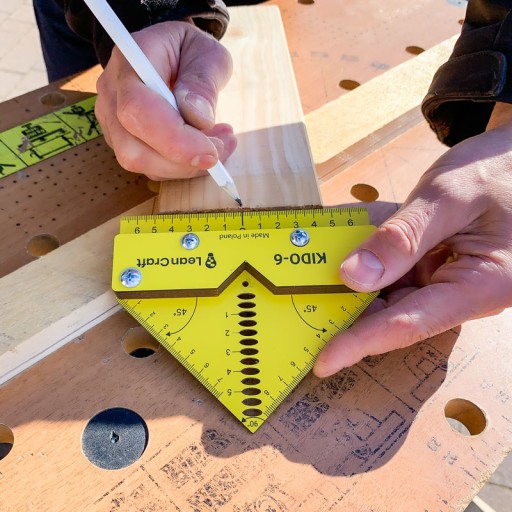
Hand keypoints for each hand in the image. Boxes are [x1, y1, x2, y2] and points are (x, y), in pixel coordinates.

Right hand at [95, 21, 236, 180]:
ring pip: (141, 164)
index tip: (212, 152)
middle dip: (183, 161)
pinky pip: (151, 167)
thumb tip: (198, 118)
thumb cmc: (189, 50)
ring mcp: (112, 122)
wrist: (169, 54)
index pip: (138, 110)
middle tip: (222, 148)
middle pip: (133, 149)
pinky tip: (204, 147)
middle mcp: (111, 96)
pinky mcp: (124, 142)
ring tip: (220, 143)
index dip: (175, 140)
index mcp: (129, 63)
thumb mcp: (207, 54)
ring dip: (186, 166)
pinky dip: (181, 166)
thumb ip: (203, 81)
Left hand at [313, 115, 511, 377]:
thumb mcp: (451, 198)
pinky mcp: (428, 265)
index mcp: (479, 287)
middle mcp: (456, 292)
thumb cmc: (499, 171)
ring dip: (346, 281)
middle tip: (295, 307)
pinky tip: (333, 238)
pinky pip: (388, 265)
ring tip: (303, 273)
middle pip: (390, 310)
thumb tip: (353, 276)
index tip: (323, 361)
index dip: (361, 342)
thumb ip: (404, 237)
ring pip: (383, 289)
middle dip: (343, 310)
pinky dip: (361, 254)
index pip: (409, 324)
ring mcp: (441, 279)